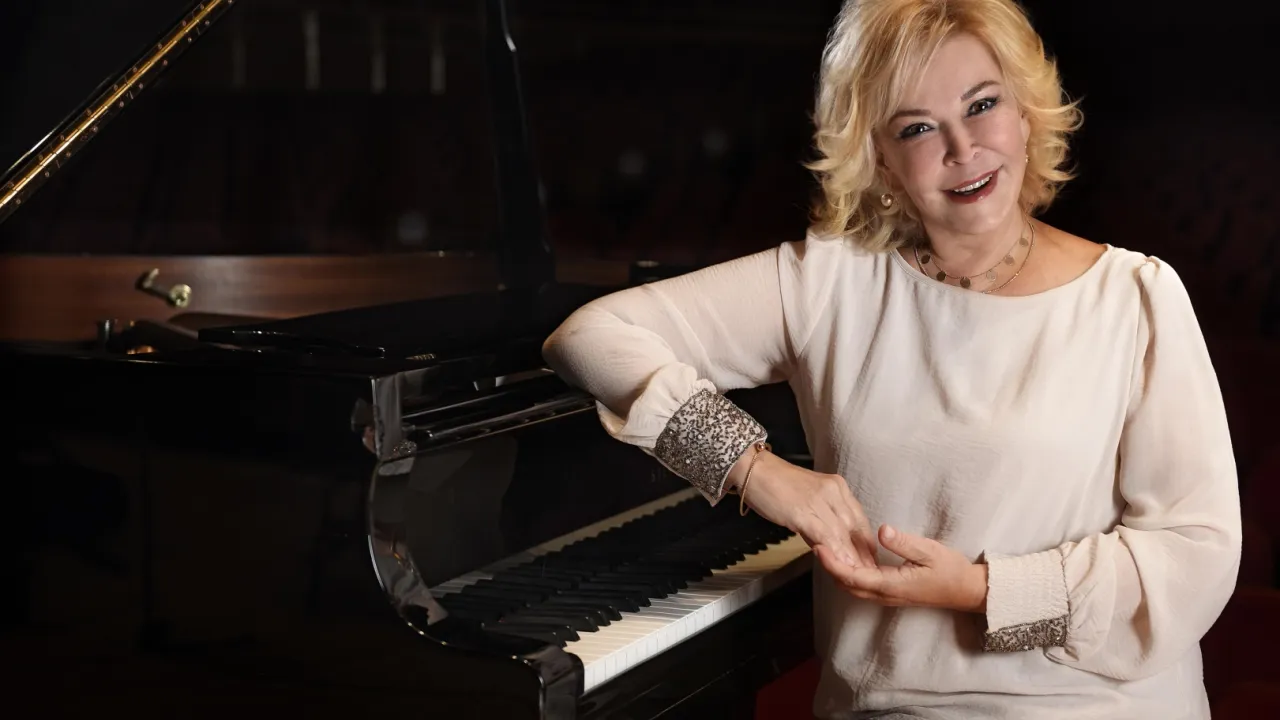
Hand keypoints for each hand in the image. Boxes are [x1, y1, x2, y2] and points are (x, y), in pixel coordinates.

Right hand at [729, 449, 877, 567]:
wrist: (752, 469)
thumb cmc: (775, 484)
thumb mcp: (807, 500)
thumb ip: (821, 521)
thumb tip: (832, 545)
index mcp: (837, 486)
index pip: (859, 519)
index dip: (866, 543)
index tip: (869, 561)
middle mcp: (833, 490)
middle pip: (855, 527)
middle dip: (862, 554)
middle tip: (867, 574)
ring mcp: (819, 499)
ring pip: (842, 533)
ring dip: (850, 557)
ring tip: (855, 576)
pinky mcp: (803, 510)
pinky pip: (824, 534)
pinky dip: (834, 551)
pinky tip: (837, 564)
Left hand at [814, 524, 987, 612]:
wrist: (967, 590)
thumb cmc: (951, 570)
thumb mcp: (930, 551)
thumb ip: (904, 543)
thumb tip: (882, 530)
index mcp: (891, 585)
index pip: (853, 577)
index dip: (832, 563)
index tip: (818, 547)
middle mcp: (885, 594)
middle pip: (847, 585)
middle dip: (829, 567)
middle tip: (816, 543)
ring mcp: (888, 596)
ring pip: (854, 588)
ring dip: (838, 571)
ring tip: (827, 548)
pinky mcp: (891, 592)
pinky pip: (864, 586)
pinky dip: (850, 573)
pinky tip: (848, 557)